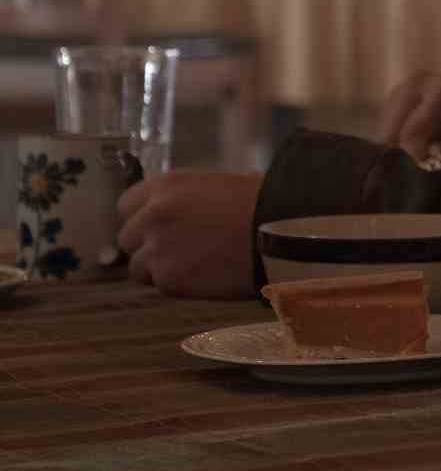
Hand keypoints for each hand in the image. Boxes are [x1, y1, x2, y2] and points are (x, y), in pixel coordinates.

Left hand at [117, 171, 262, 298]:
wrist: (283, 233)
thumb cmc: (263, 203)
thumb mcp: (218, 187)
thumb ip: (186, 200)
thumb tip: (179, 215)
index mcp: (166, 185)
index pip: (126, 204)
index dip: (143, 217)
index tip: (159, 227)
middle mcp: (153, 215)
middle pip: (127, 238)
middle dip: (147, 245)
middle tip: (178, 250)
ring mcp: (157, 249)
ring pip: (138, 267)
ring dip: (159, 268)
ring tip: (193, 267)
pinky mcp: (169, 279)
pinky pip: (160, 286)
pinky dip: (178, 284)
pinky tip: (204, 277)